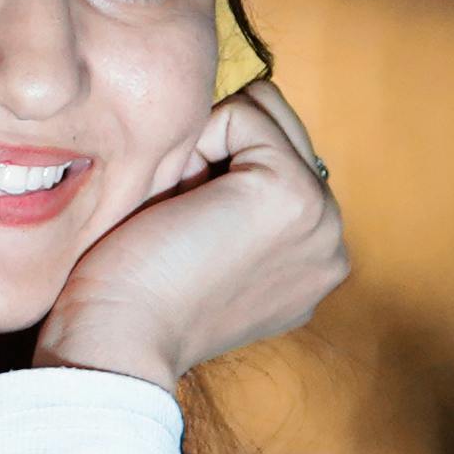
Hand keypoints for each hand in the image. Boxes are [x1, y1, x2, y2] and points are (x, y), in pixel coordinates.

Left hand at [40, 86, 350, 391]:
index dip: (219, 166)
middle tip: (179, 213)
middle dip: (219, 149)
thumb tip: (237, 121)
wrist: (120, 339)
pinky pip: (242, 116)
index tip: (186, 227)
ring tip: (181, 207)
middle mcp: (332, 242)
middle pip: (283, 129)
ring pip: (266, 114)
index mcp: (315, 262)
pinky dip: (195, 143)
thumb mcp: (211, 249)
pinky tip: (177, 200)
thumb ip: (243, 204)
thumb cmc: (137, 296)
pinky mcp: (291, 191)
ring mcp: (321, 218)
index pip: (284, 163)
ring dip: (208, 145)